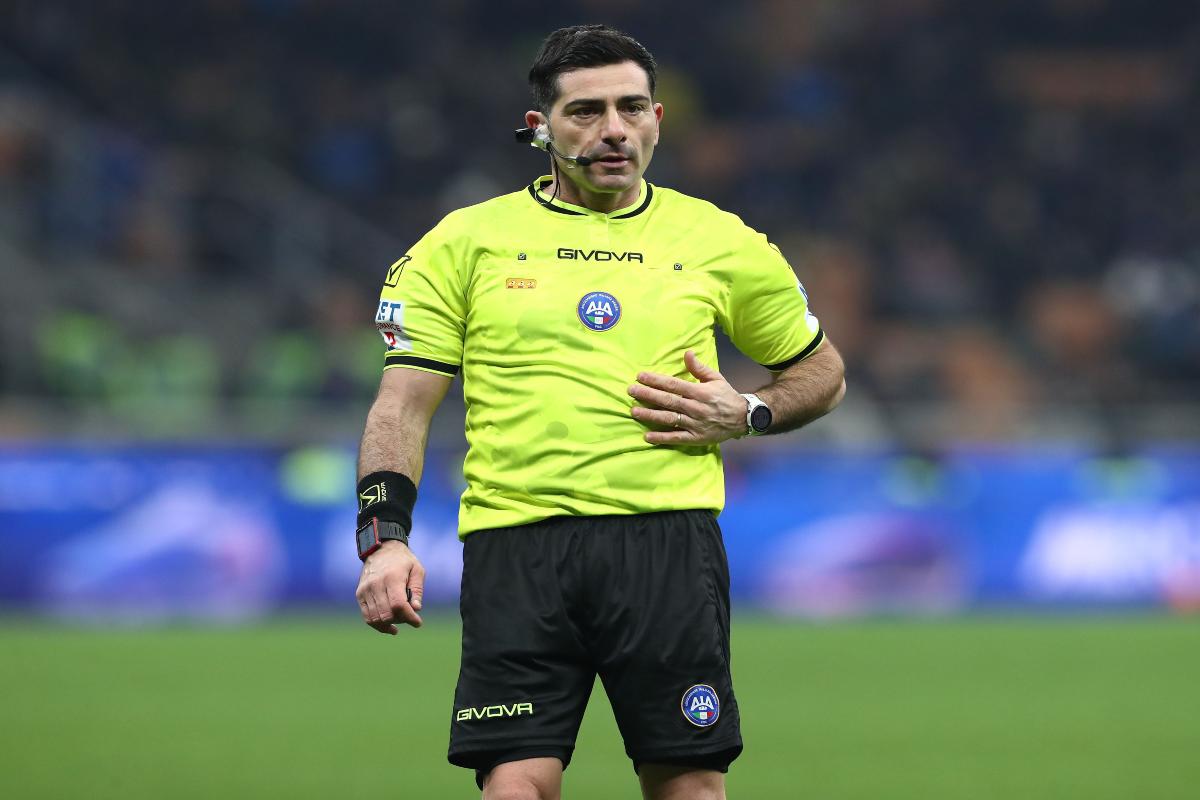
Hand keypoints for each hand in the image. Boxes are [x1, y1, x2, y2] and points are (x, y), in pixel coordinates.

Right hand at [355, 540, 424, 633]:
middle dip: (401, 620)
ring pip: (376, 618)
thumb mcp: (417, 570)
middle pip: (387, 614)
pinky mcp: (360, 594)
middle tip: (409, 617)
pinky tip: (389, 626)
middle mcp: (376, 584)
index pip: (398, 605)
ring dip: (389, 624)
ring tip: (400, 620)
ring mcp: (365, 590)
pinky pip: (367, 616)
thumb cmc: (403, 561)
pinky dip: (378, 625)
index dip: (409, 617)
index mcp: (392, 577)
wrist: (381, 549)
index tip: (418, 623)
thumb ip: (417, 590)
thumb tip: (416, 609)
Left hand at [628, 350, 746, 445]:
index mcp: (699, 392)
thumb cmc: (726, 396)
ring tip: (634, 411)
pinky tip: (647, 436)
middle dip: (648, 395)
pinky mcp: (695, 438)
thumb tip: (687, 353)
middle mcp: (695, 408)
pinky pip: (676, 438)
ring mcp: (695, 424)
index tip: (640, 376)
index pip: (673, 385)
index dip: (656, 380)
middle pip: (668, 401)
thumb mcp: (716, 378)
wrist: (743, 418)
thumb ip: (699, 367)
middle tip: (631, 390)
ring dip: (650, 415)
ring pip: (669, 419)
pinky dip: (662, 438)